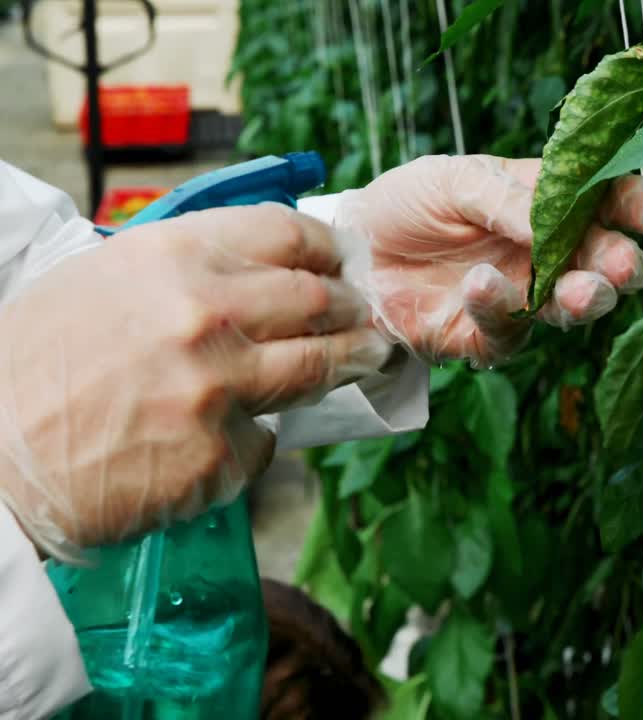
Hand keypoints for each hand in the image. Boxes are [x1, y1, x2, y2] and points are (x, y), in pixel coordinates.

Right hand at [0, 204, 391, 560]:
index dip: (325, 246)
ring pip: (317, 368)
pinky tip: (222, 438)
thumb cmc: (30, 367)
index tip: (341, 259)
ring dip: (349, 361)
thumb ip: (184, 272)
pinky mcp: (219, 456)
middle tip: (362, 314)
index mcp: (170, 258)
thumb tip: (261, 274)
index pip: (284, 233)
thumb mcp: (100, 282)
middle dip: (350, 307)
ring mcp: (217, 388)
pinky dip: (254, 439)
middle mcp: (204, 315)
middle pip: (317, 301)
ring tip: (363, 358)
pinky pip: (264, 441)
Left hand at [336, 154, 642, 365]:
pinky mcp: (489, 338)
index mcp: (550, 204)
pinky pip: (510, 332)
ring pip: (574, 308)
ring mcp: (525, 298)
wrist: (350, 252)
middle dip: (621, 266)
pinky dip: (500, 308)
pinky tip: (483, 286)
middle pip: (607, 263)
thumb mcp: (452, 179)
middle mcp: (549, 255)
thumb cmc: (407, 204)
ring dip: (584, 301)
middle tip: (623, 268)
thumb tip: (552, 221)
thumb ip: (504, 198)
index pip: (612, 204)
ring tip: (582, 294)